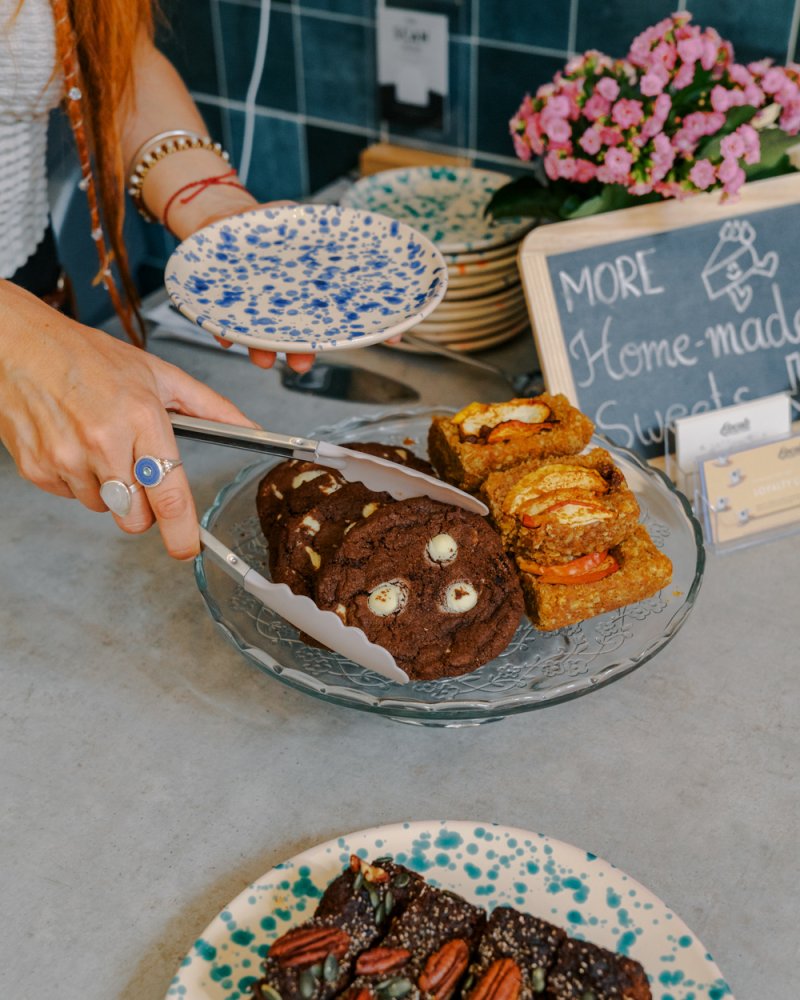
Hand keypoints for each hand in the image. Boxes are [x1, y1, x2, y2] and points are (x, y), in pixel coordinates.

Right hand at [0, 282, 255, 559]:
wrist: (19, 344)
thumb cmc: (87, 356)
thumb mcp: (159, 374)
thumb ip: (211, 408)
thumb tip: (252, 429)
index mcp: (140, 417)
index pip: (169, 493)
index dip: (181, 531)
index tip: (188, 547)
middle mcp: (103, 441)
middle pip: (136, 518)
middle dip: (144, 510)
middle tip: (138, 473)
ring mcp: (66, 458)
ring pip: (104, 509)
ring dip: (109, 489)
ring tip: (99, 444)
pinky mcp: (38, 469)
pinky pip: (72, 497)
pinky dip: (78, 479)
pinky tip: (74, 444)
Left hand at [190, 199, 315, 373]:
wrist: (223, 217)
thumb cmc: (263, 222)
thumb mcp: (291, 216)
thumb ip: (312, 227)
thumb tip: (331, 226)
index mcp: (295, 292)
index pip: (310, 321)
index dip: (316, 338)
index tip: (324, 349)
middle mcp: (272, 306)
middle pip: (286, 336)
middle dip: (293, 353)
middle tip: (300, 364)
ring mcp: (245, 306)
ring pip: (254, 334)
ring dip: (258, 349)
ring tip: (264, 360)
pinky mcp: (216, 302)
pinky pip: (217, 319)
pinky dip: (220, 330)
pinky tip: (225, 339)